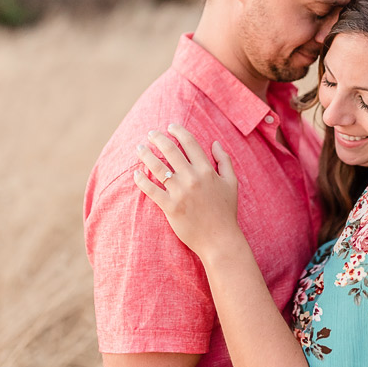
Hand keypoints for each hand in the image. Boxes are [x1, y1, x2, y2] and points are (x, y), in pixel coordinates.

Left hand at [133, 124, 239, 258]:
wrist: (219, 239)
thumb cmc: (226, 211)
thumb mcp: (231, 183)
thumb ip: (224, 161)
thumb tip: (215, 143)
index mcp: (207, 170)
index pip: (190, 143)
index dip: (178, 131)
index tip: (170, 127)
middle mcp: (193, 178)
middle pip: (171, 150)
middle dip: (158, 138)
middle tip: (150, 133)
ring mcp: (180, 192)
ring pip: (158, 167)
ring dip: (146, 154)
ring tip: (139, 148)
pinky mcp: (170, 207)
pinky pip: (151, 190)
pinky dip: (142, 180)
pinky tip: (136, 174)